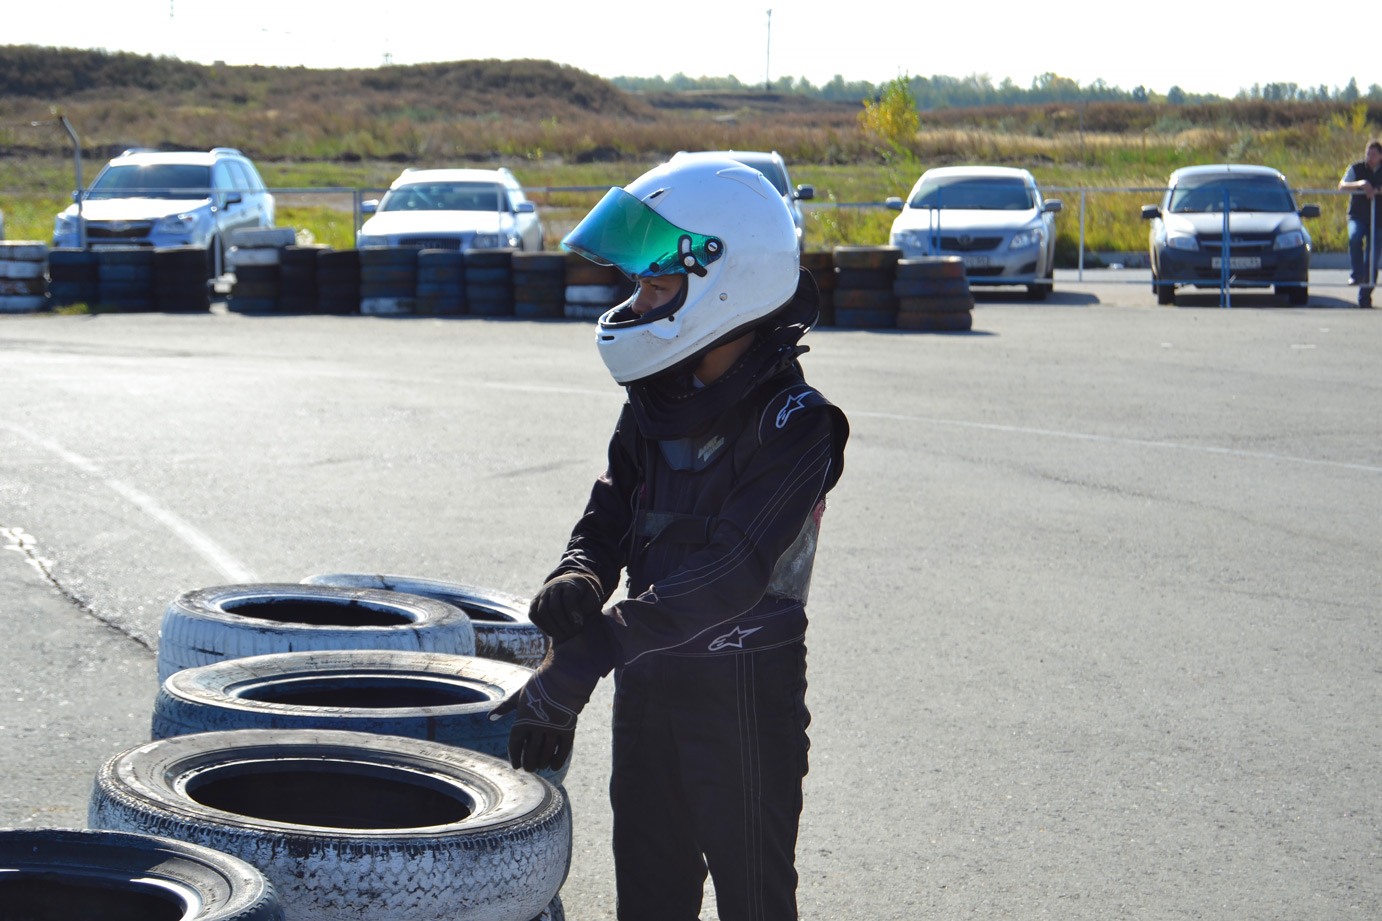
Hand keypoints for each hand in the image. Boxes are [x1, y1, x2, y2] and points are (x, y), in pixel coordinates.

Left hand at [490, 625, 610, 771]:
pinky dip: (557, 760)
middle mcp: (536, 726)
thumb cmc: (539, 685)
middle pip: (530, 753)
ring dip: (542, 763)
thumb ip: (505, 708)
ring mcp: (552, 728)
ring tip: (540, 766)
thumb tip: (489, 718)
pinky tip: (553, 765)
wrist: (563, 675)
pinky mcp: (567, 728)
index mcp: (522, 719)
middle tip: (530, 768)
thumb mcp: (519, 695)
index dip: (515, 757)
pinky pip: (562, 750)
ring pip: (545, 754)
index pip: (515, 745)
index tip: (516, 765)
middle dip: (529, 763)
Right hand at [528, 571, 602, 643]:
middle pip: (554, 607)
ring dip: (552, 627)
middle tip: (572, 634)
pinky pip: (533, 614)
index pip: (568, 599)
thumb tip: (576, 620)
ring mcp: (542, 593)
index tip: (579, 626)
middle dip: (563, 624)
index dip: (573, 615)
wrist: (572, 584)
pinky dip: (541, 626)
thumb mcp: (593, 598)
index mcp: (570, 584)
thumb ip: (589, 607)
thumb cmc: (585, 595)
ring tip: (563, 637)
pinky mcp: (535, 601)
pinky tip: (553, 633)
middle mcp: (554, 587)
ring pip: (542, 611)